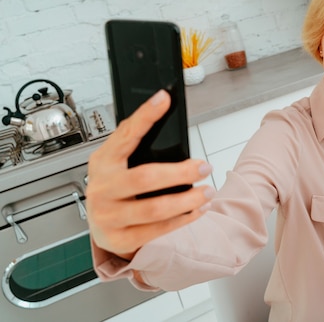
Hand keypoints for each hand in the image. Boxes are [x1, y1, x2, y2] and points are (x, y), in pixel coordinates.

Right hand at [86, 90, 214, 258]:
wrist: (102, 226)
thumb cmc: (117, 187)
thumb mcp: (120, 163)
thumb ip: (138, 145)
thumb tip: (167, 114)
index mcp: (103, 161)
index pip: (125, 135)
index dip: (145, 116)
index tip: (164, 98)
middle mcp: (102, 188)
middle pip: (146, 177)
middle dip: (181, 172)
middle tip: (204, 167)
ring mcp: (107, 216)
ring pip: (155, 209)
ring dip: (188, 200)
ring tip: (208, 192)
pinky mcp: (119, 238)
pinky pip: (157, 230)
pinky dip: (183, 219)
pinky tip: (197, 210)